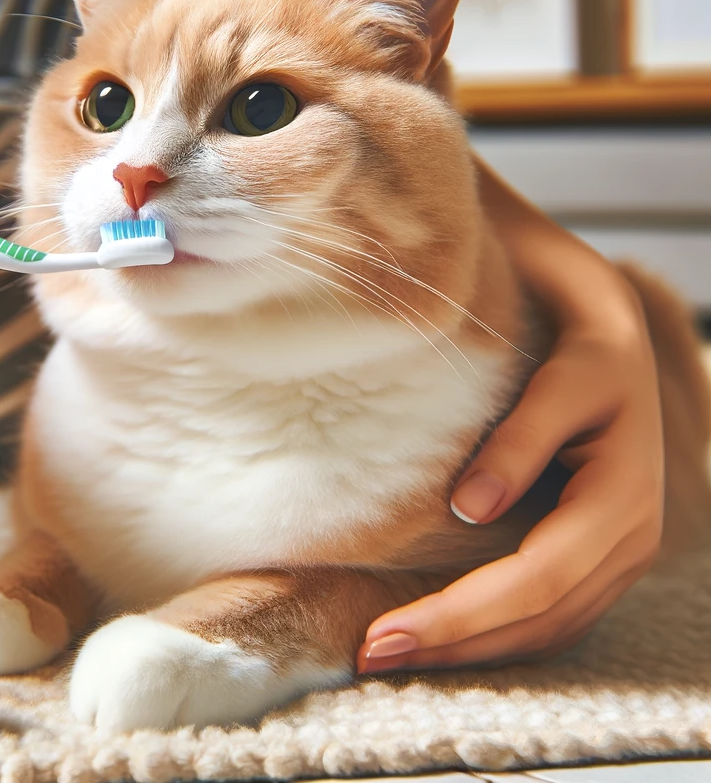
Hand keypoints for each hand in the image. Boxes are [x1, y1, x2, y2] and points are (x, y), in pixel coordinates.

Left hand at [357, 268, 662, 671]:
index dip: (460, 614)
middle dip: (453, 644)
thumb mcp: (562, 380)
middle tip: (368, 656)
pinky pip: (549, 617)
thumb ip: (520, 440)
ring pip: (544, 631)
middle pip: (537, 620)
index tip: (383, 630)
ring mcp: (617, 558)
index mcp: (622, 501)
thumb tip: (469, 509)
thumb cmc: (584, 351)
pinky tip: (442, 636)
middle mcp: (629, 543)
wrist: (617, 341)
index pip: (535, 580)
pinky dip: (493, 636)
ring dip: (469, 651)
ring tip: (392, 654)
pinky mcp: (595, 558)